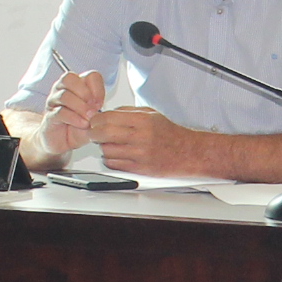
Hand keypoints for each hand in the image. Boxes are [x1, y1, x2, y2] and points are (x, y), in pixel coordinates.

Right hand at [36, 71, 101, 160]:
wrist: (63, 143)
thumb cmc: (77, 128)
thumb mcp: (94, 118)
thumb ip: (98, 109)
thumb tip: (100, 105)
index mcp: (76, 86)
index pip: (90, 76)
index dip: (97, 88)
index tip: (100, 104)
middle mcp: (62, 90)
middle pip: (70, 78)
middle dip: (85, 93)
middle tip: (94, 109)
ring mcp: (53, 102)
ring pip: (64, 95)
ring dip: (81, 107)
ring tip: (89, 119)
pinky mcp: (49, 116)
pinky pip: (60, 112)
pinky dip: (74, 118)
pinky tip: (82, 124)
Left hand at [85, 105, 208, 176]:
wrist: (188, 153)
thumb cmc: (170, 134)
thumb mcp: (151, 114)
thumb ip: (128, 112)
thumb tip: (106, 114)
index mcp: (144, 121)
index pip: (109, 117)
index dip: (96, 119)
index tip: (94, 121)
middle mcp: (141, 137)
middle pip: (104, 134)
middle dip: (94, 133)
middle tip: (93, 133)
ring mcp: (140, 155)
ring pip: (107, 151)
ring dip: (103, 147)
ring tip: (108, 144)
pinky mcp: (140, 169)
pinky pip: (114, 165)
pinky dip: (110, 160)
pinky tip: (115, 155)